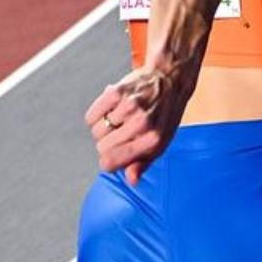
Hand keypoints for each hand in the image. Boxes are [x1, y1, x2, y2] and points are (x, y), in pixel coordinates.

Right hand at [83, 66, 189, 184]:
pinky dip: (96, 116)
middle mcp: (142, 123)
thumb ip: (143, 163)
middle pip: (101, 147)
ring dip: (103, 129)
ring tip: (119, 120)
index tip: (112, 158)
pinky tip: (111, 111)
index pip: (111, 161)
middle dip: (106, 145)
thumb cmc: (163, 116)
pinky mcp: (117, 92)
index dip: (107, 162)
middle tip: (120, 134)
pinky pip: (91, 116)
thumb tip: (131, 180)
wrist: (169, 80)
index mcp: (154, 140)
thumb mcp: (161, 142)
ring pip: (96, 132)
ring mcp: (129, 106)